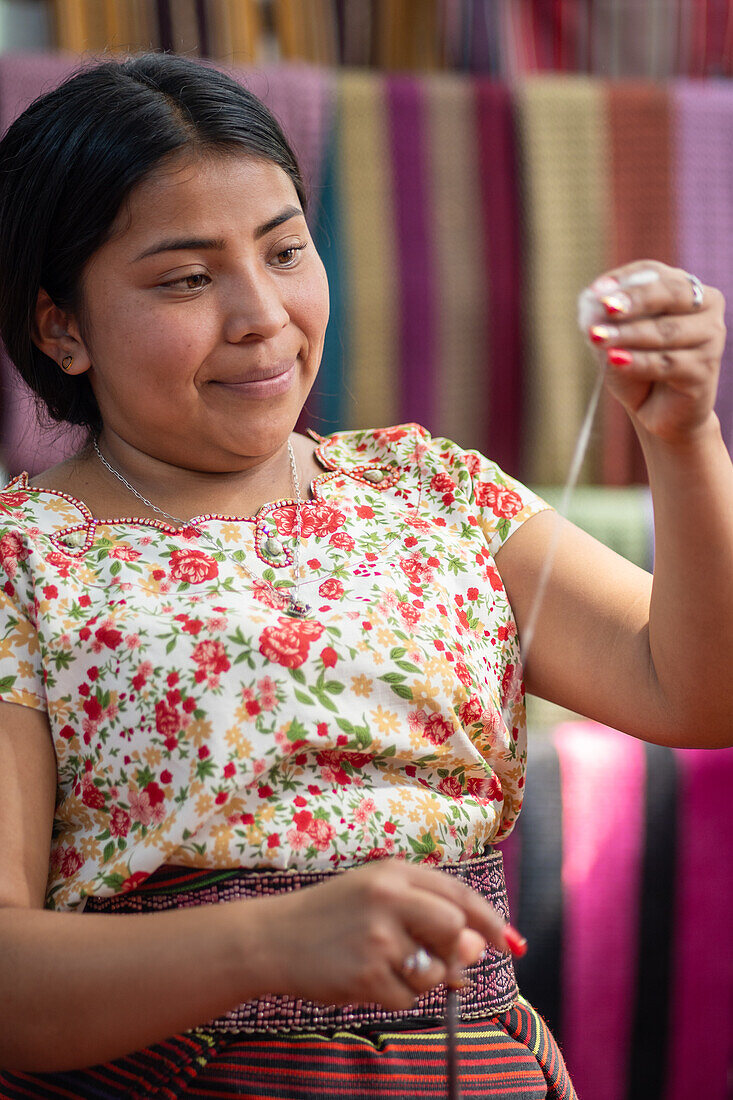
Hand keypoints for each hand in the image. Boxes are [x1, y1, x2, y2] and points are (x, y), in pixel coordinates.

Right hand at [255, 859, 515, 1010]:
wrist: (274, 938)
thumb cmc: (332, 916)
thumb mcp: (378, 897)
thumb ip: (430, 915)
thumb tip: (479, 949)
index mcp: (394, 873)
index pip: (459, 894)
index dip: (490, 920)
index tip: (510, 942)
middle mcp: (388, 899)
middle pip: (454, 930)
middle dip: (456, 952)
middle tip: (440, 961)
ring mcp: (377, 937)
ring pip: (435, 971)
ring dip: (426, 979)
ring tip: (393, 967)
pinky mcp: (366, 974)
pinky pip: (408, 998)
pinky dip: (398, 996)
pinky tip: (371, 980)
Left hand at [582, 261, 725, 443]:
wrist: (657, 412)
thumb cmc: (637, 367)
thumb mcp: (615, 338)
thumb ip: (605, 319)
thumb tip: (593, 302)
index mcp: (685, 288)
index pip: (654, 273)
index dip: (625, 282)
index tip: (596, 292)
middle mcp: (705, 306)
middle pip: (670, 294)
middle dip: (634, 301)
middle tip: (604, 307)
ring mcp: (710, 337)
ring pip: (666, 331)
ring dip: (629, 334)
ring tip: (598, 338)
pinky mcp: (705, 369)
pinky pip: (667, 362)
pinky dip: (638, 362)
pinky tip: (616, 360)